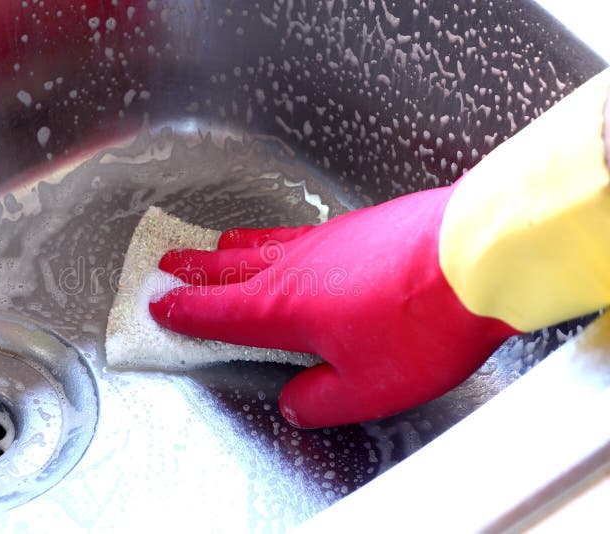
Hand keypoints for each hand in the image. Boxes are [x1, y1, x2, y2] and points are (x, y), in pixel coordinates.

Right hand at [149, 185, 518, 427]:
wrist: (473, 257)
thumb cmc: (419, 324)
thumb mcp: (367, 388)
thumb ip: (321, 399)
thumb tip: (296, 401)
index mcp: (283, 308)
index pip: (218, 312)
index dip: (185, 312)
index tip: (160, 305)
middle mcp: (295, 266)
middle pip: (230, 267)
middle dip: (196, 269)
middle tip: (169, 263)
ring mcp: (326, 239)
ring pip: (263, 243)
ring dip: (232, 248)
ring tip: (216, 246)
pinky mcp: (358, 225)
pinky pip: (300, 232)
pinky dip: (277, 238)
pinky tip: (288, 242)